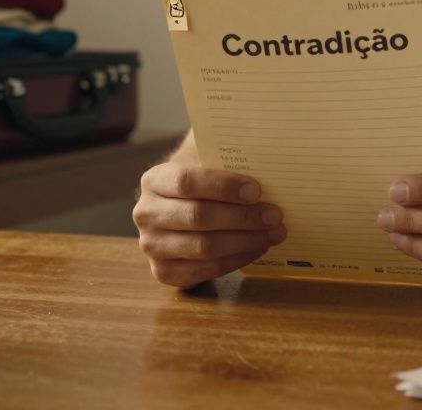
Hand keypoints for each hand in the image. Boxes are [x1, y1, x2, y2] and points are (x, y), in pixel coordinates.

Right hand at [133, 159, 286, 287]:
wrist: (178, 212)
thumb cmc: (201, 184)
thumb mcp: (204, 160)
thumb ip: (223, 153)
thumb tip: (260, 148)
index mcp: (154, 180)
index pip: (186, 182)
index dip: (223, 186)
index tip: (257, 190)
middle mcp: (146, 214)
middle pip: (198, 217)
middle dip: (242, 217)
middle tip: (275, 215)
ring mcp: (152, 246)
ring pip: (204, 247)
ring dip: (245, 241)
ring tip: (274, 232)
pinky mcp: (164, 272)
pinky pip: (206, 270)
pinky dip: (237, 260)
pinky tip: (258, 248)